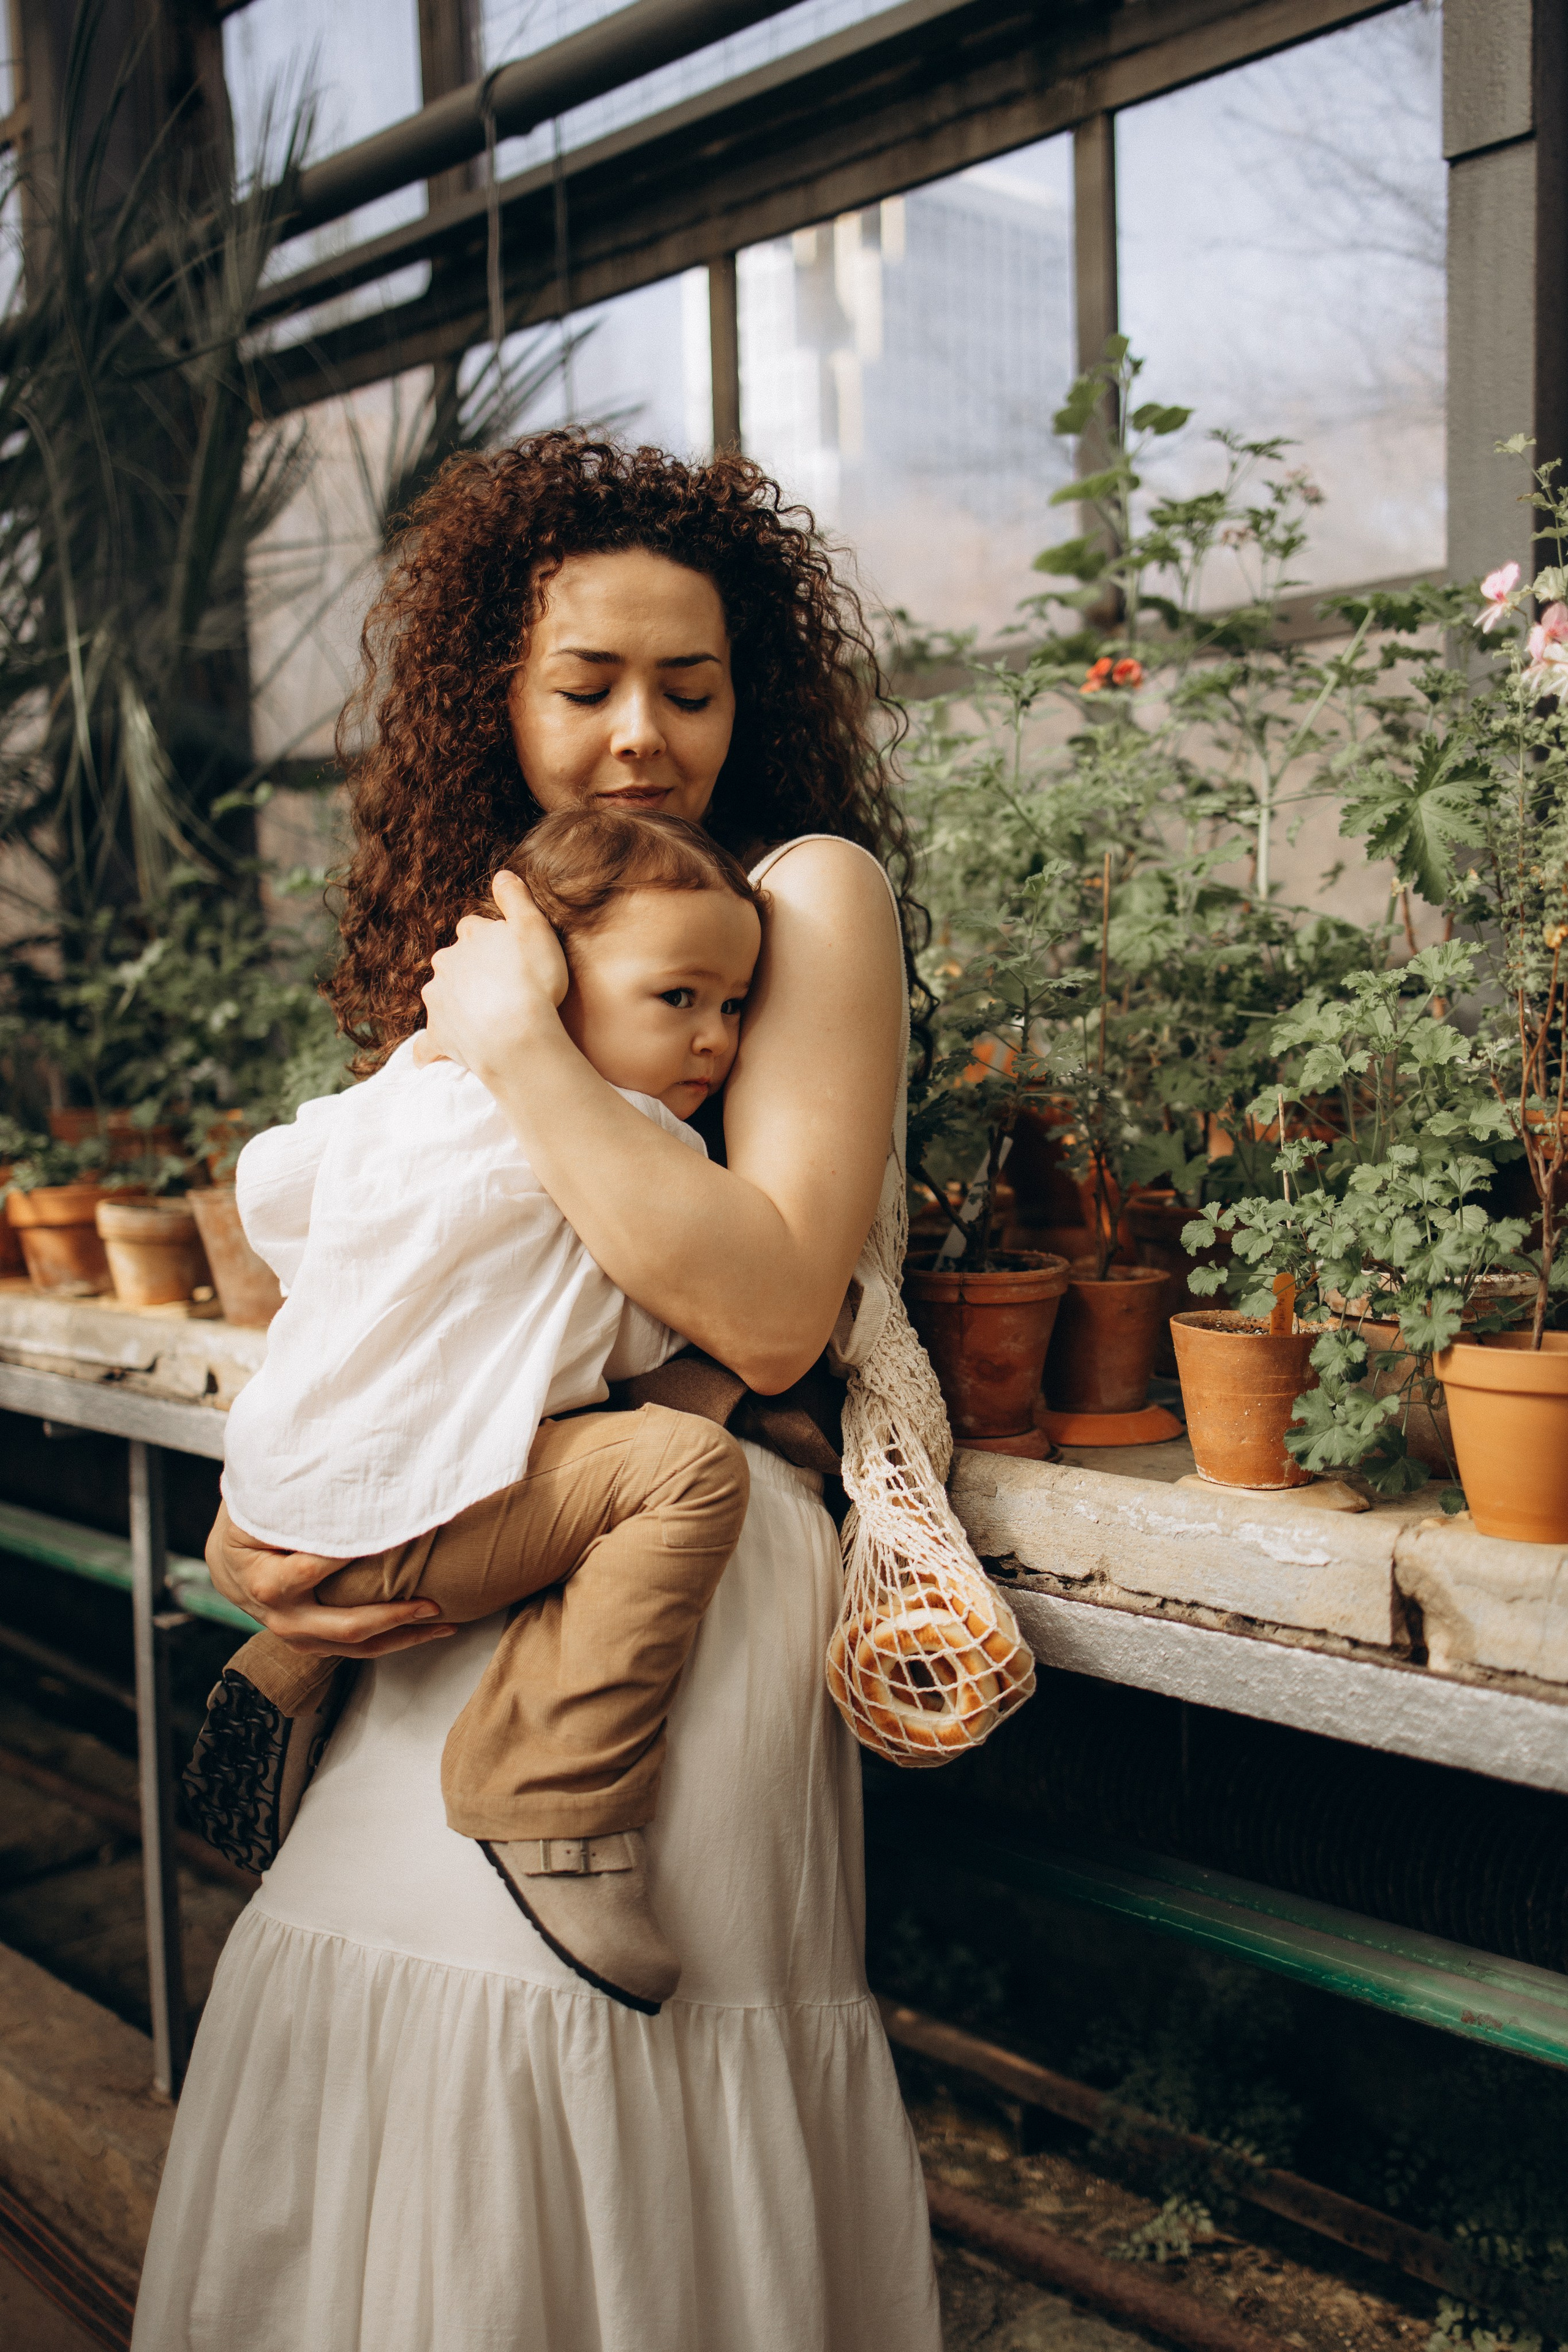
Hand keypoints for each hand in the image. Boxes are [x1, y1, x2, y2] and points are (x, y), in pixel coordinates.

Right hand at [205, 1502, 455, 1661]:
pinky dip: (394, 1639)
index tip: (392, 1538)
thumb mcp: (259, 1509)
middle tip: (432, 1602)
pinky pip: (359, 1649)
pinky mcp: (316, 1644)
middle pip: (347, 1626)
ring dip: (405, 1636)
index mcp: (269, 1584)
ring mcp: (301, 1638)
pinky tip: (427, 1629)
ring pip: (358, 1646)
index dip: (349, 1556)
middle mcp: (286, 1620)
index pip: (315, 1571)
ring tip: (445, 1623)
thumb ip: (293, 1501)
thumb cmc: (249, 1527)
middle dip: (394, 1615)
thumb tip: (334, 1477)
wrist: (229, 1567)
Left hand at [421, 869, 569, 1079]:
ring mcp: (439, 1001)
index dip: (492, 939)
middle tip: (499, 986)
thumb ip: (516, 898)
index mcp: (470, 937)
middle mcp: (446, 964)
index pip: (474, 928)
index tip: (509, 953)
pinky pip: (429, 1043)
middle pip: (454, 961)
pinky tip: (431, 1058)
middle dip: (470, 970)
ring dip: (454, 1004)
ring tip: (479, 1019)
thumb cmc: (531, 981)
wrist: (515, 1036)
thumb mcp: (534, 927)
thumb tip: (502, 874)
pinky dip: (430, 1049)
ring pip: (441, 996)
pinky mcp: (439, 1036)